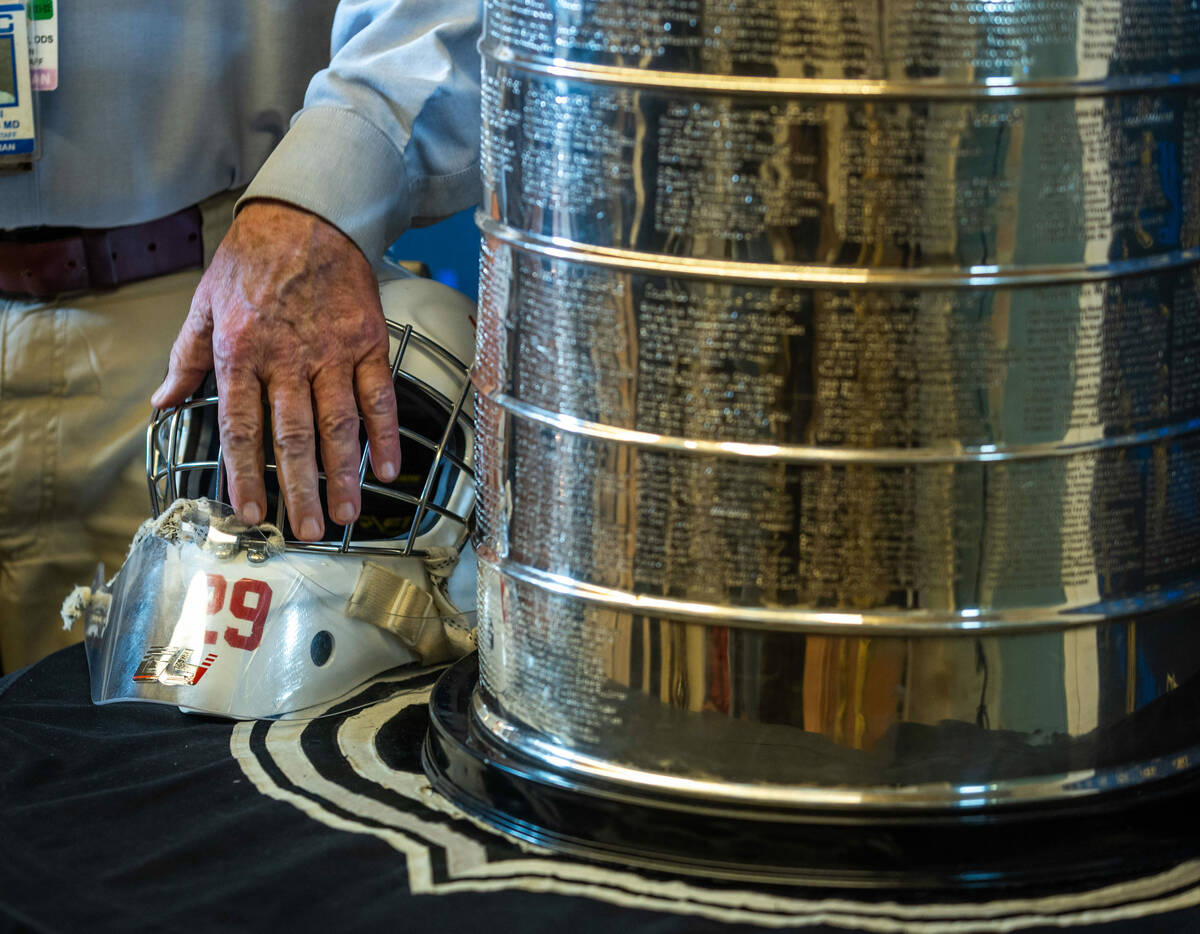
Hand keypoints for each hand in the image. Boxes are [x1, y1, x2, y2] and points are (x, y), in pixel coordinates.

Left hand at [151, 199, 401, 538]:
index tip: (252, 513)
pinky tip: (386, 467)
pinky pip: (377, 395)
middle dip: (302, 490)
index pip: (240, 428)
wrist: (306, 215)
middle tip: (311, 531)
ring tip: (350, 513)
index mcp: (241, 352)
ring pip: (339, 424)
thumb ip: (187, 358)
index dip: (246, 476)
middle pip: (294, 437)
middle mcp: (287, 358)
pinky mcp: (366, 341)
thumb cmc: (252, 260)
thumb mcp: (205, 304)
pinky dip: (385, 433)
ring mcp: (331, 351)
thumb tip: (164, 402)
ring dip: (345, 474)